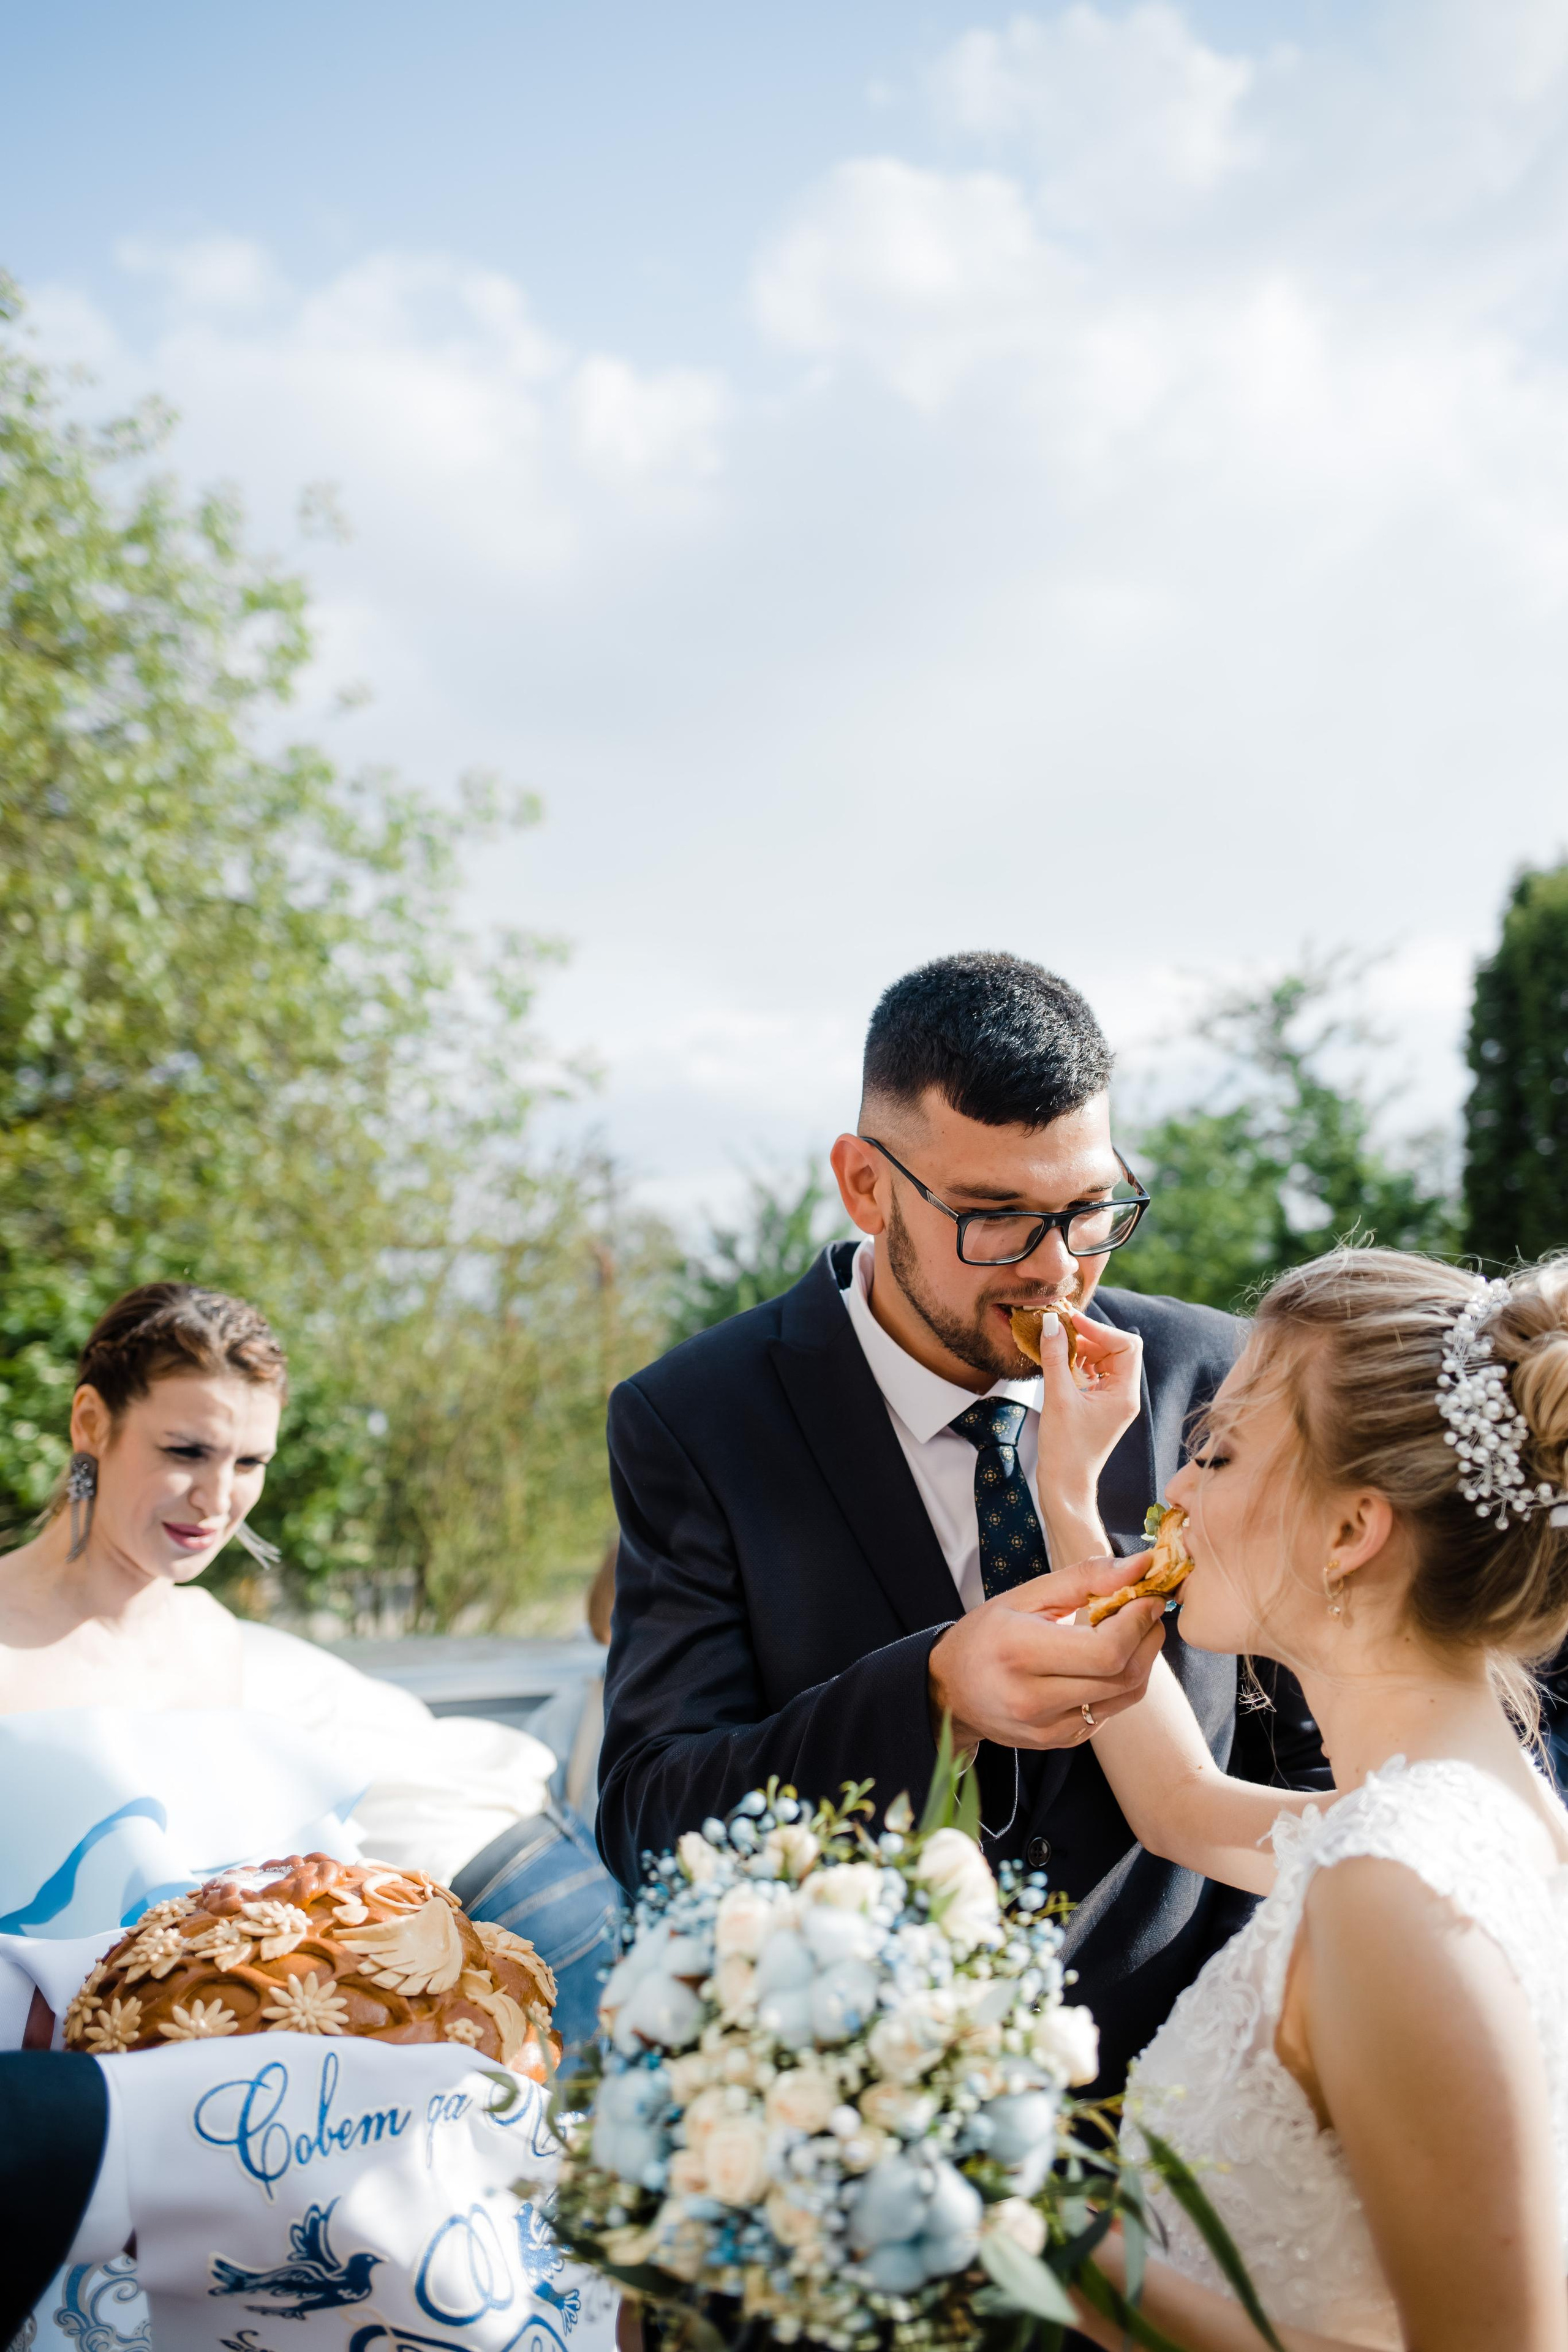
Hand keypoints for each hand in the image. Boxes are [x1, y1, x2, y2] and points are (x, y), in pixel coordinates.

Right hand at [928, 1567, 1164, 1752]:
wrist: (950, 1691)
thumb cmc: (988, 1634)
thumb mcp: (1027, 1595)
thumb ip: (1085, 1577)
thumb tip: (1141, 1565)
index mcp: (1019, 1652)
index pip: (1105, 1650)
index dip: (1138, 1622)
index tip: (1147, 1596)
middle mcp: (1032, 1699)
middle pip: (1123, 1675)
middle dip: (1147, 1637)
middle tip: (1146, 1609)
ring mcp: (1048, 1728)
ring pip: (1126, 1696)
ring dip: (1142, 1659)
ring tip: (1132, 1630)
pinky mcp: (1060, 1742)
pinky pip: (1111, 1711)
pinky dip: (1121, 1681)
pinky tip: (1107, 1660)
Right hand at [1034, 1307, 1143, 1517]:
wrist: (1064, 1485)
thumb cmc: (1065, 1449)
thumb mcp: (1058, 1398)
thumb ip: (1055, 1358)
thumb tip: (1051, 1324)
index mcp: (1124, 1394)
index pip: (1127, 1345)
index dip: (1100, 1329)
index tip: (1072, 1322)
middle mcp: (1125, 1396)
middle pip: (1118, 1350)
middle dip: (1090, 1337)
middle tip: (1062, 1331)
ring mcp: (1114, 1401)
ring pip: (1105, 1360)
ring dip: (1083, 1350)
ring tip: (1057, 1347)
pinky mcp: (1100, 1406)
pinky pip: (1095, 1374)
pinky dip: (1079, 1364)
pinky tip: (1060, 1365)